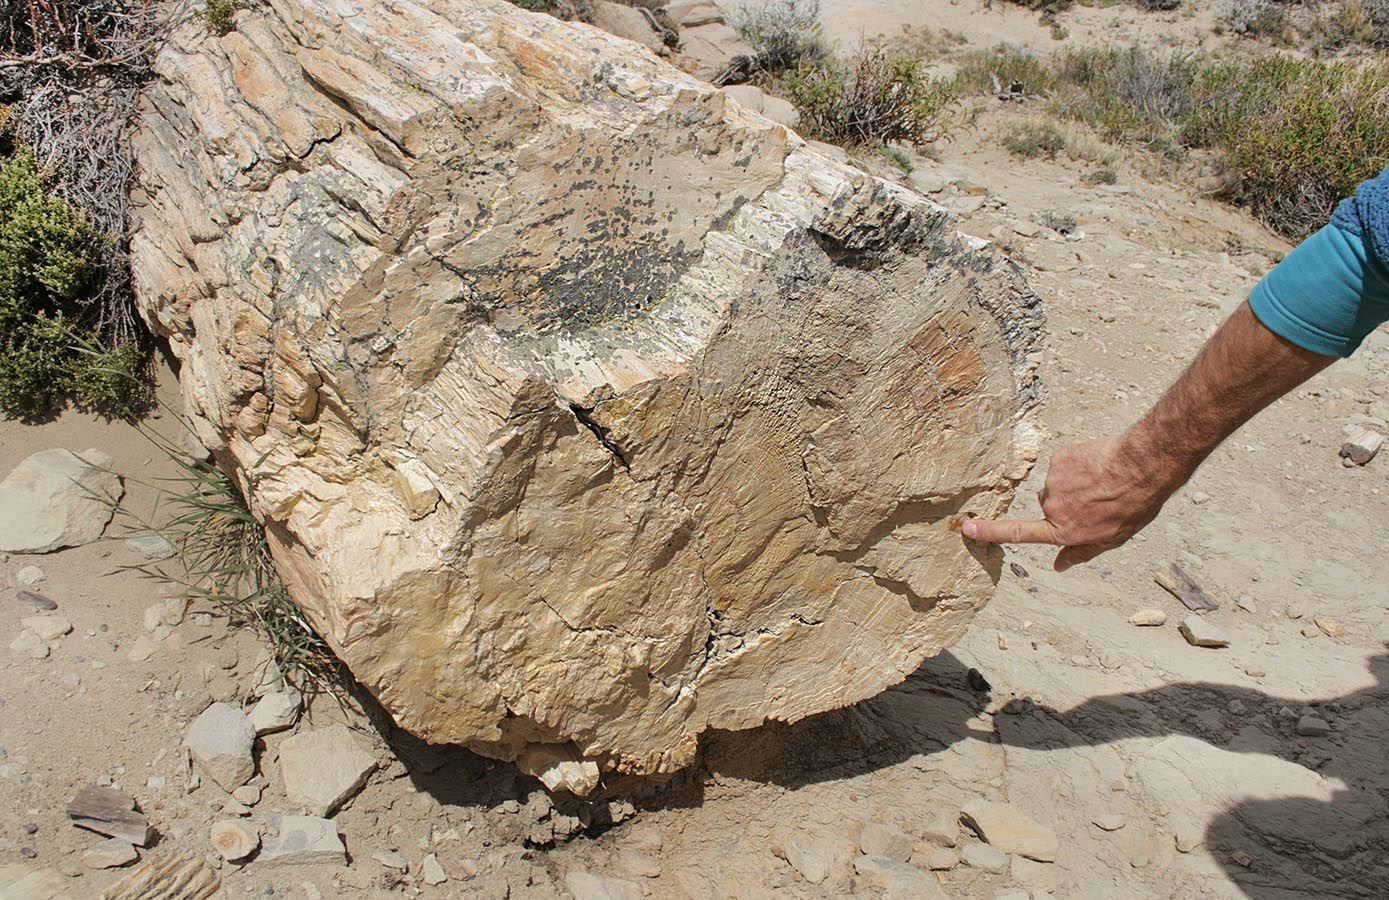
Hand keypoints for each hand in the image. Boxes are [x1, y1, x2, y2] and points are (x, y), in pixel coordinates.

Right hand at [962, 433, 1188, 570]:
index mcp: (1064, 530)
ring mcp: (1054, 482)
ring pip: (1056, 483)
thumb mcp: (1111, 539)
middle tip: (1097, 499)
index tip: (966, 529)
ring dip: (1074, 482)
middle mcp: (1053, 508)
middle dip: (1066, 502)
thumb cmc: (1132, 506)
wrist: (1142, 466)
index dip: (991, 532)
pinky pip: (1063, 463)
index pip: (1018, 533)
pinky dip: (1078, 464)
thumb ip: (1080, 552)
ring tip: (1103, 481)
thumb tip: (1058, 566)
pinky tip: (1098, 465)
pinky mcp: (1059, 459)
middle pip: (1047, 505)